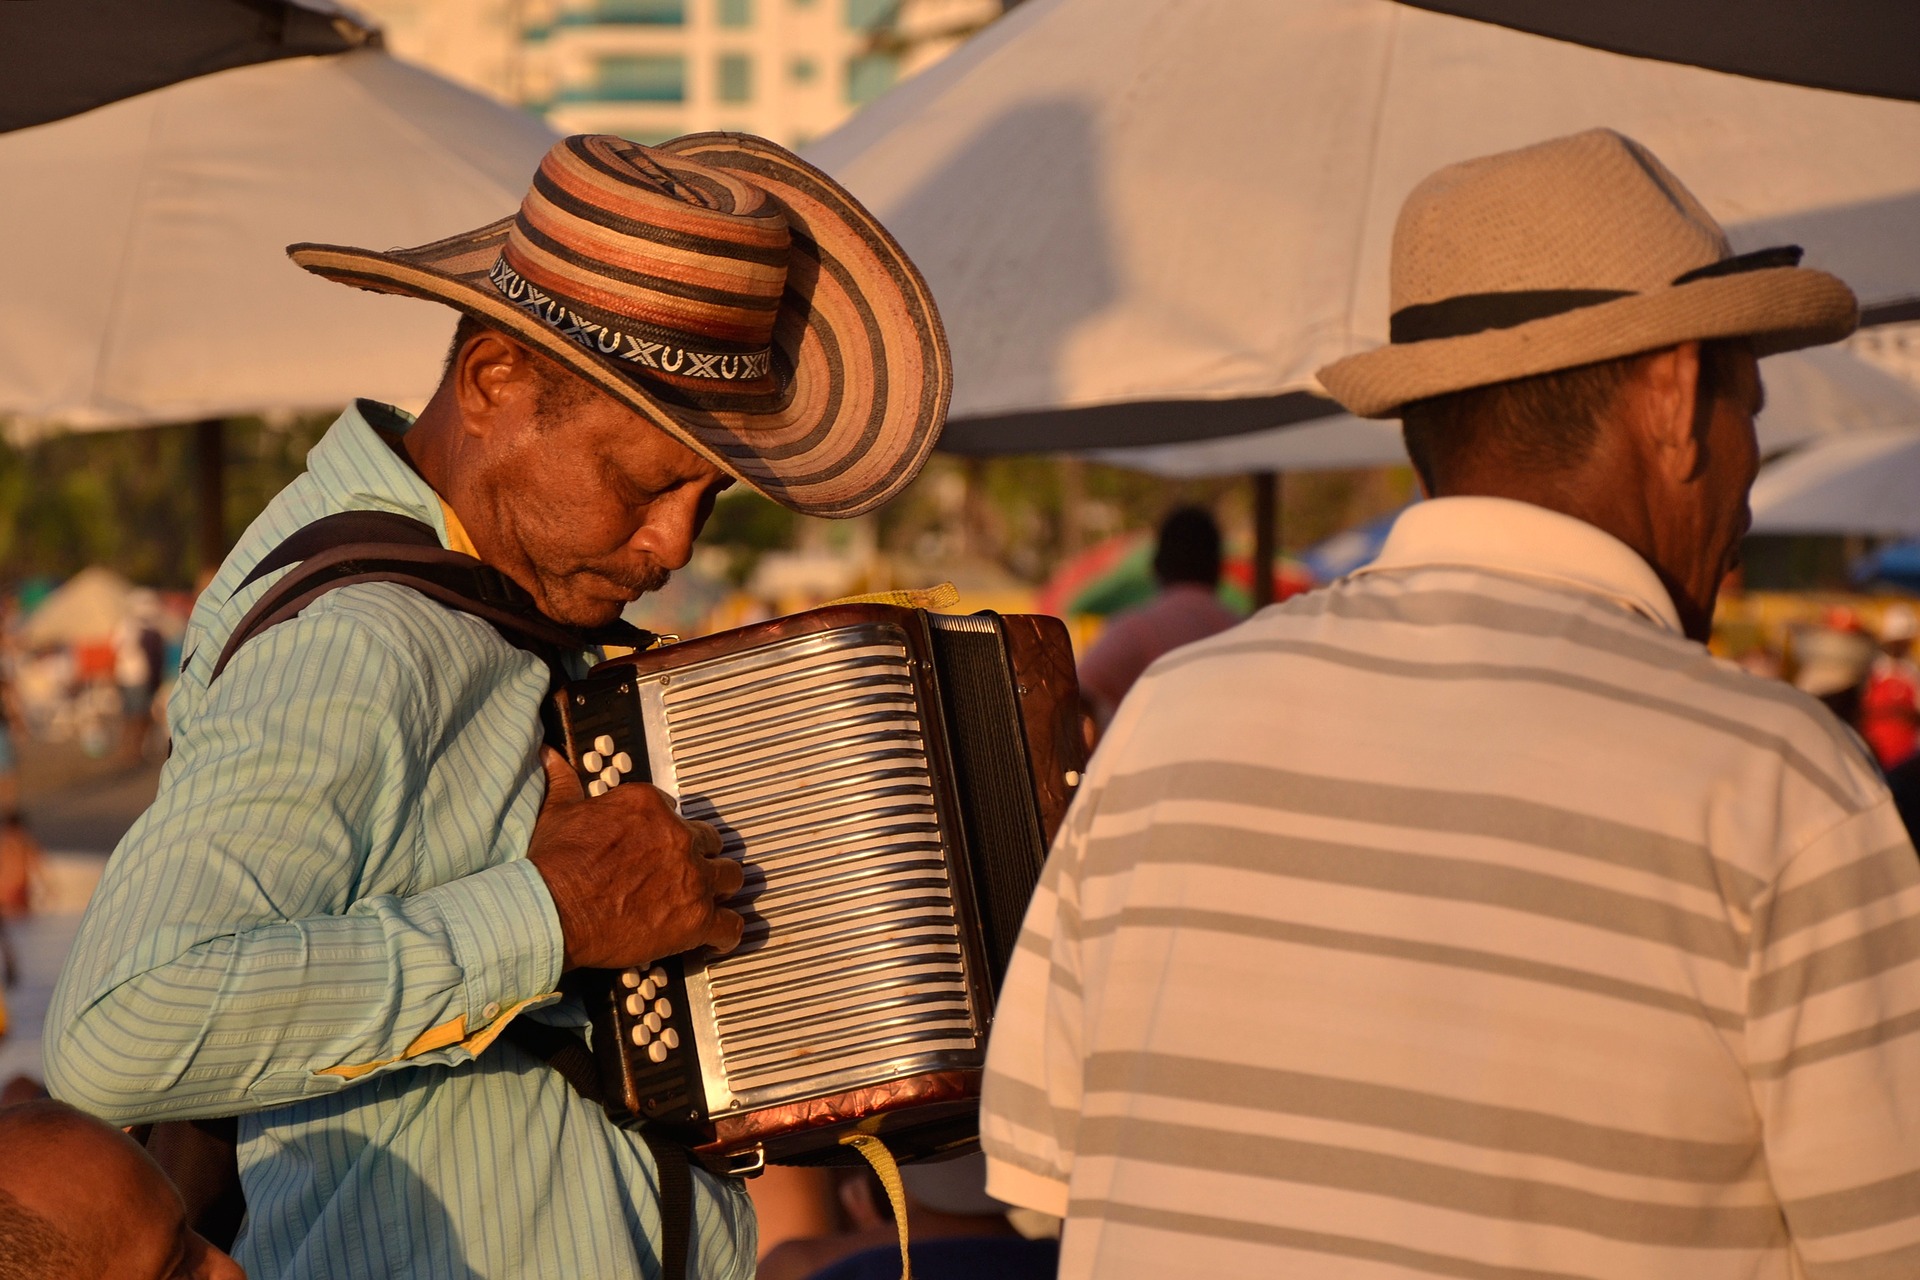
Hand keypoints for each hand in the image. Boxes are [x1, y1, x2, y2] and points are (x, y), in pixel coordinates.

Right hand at [527, 748, 744, 971]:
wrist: (553, 908)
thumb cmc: (553, 864)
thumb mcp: (557, 812)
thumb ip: (564, 784)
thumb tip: (551, 758)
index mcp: (649, 806)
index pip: (675, 811)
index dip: (667, 830)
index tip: (658, 844)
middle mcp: (679, 836)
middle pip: (710, 842)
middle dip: (700, 856)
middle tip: (684, 872)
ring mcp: (692, 877)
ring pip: (730, 876)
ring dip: (720, 887)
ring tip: (709, 899)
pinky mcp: (696, 918)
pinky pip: (730, 925)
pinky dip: (727, 932)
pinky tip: (719, 936)